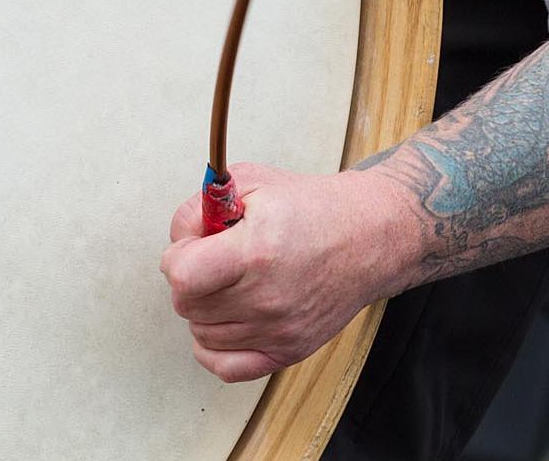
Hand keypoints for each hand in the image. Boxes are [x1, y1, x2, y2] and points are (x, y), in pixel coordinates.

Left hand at [161, 161, 415, 381]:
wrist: (370, 236)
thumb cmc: (314, 207)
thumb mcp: (253, 181)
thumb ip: (201, 207)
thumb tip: (178, 240)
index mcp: (257, 250)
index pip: (182, 277)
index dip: (178, 258)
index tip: (194, 246)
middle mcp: (267, 297)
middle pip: (188, 306)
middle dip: (192, 280)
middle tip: (216, 260)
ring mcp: (279, 329)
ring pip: (202, 334)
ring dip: (205, 309)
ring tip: (232, 283)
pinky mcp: (289, 351)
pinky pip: (225, 367)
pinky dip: (214, 347)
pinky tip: (227, 319)